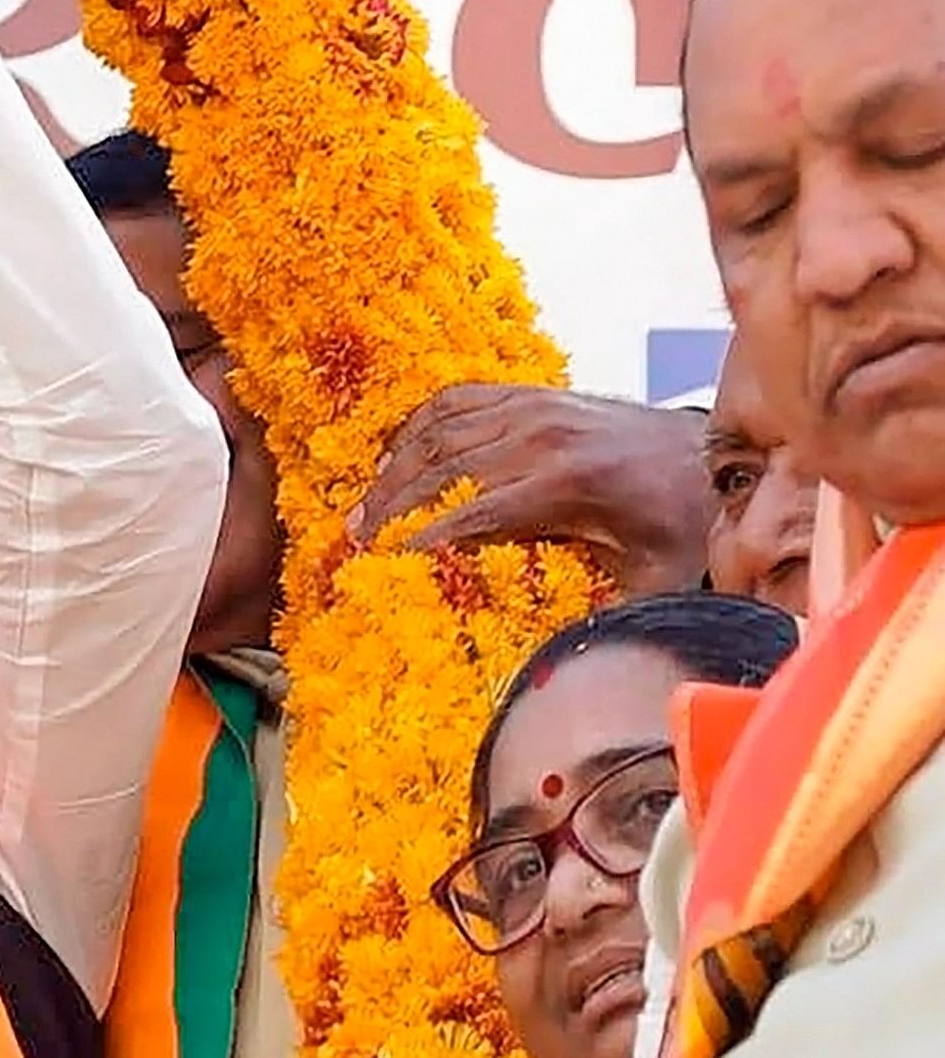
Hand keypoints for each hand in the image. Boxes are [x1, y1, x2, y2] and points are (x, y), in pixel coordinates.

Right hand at [352, 384, 713, 595]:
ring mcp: (533, 406)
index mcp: (568, 482)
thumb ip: (605, 616)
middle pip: (441, 469)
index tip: (381, 566)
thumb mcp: (653, 580)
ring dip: (392, 469)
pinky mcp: (529, 393)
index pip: (471, 512)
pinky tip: (393, 457)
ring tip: (361, 506)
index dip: (421, 539)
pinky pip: (454, 401)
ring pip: (438, 431)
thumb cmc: (677, 524)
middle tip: (352, 538)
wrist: (705, 456)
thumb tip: (557, 663)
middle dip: (390, 506)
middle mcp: (542, 436)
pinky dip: (415, 428)